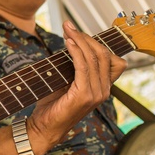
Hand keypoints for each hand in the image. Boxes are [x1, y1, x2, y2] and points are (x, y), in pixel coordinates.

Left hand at [28, 21, 125, 152]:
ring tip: (67, 30)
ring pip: (94, 59)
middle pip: (104, 55)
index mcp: (102, 87)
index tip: (78, 32)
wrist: (43, 128)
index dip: (96, 42)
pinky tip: (68, 43)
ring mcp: (96, 94)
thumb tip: (72, 42)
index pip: (111, 59)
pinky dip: (77, 52)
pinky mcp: (84, 96)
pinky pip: (84, 67)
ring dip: (80, 41)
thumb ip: (75, 67)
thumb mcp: (67, 81)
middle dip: (86, 37)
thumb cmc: (53, 104)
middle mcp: (104, 91)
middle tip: (69, 27)